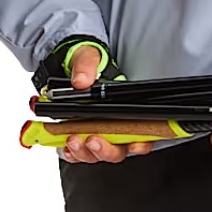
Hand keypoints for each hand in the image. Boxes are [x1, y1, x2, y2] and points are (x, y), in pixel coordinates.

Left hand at [60, 46, 153, 163]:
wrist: (72, 66)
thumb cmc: (89, 62)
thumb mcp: (89, 56)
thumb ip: (87, 65)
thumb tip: (81, 81)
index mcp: (126, 106)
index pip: (143, 131)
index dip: (143, 142)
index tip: (135, 145)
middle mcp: (114, 124)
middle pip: (118, 149)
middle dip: (106, 150)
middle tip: (93, 140)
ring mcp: (97, 132)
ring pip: (98, 154)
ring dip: (85, 152)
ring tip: (73, 140)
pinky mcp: (81, 136)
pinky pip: (79, 153)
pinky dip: (73, 154)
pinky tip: (67, 148)